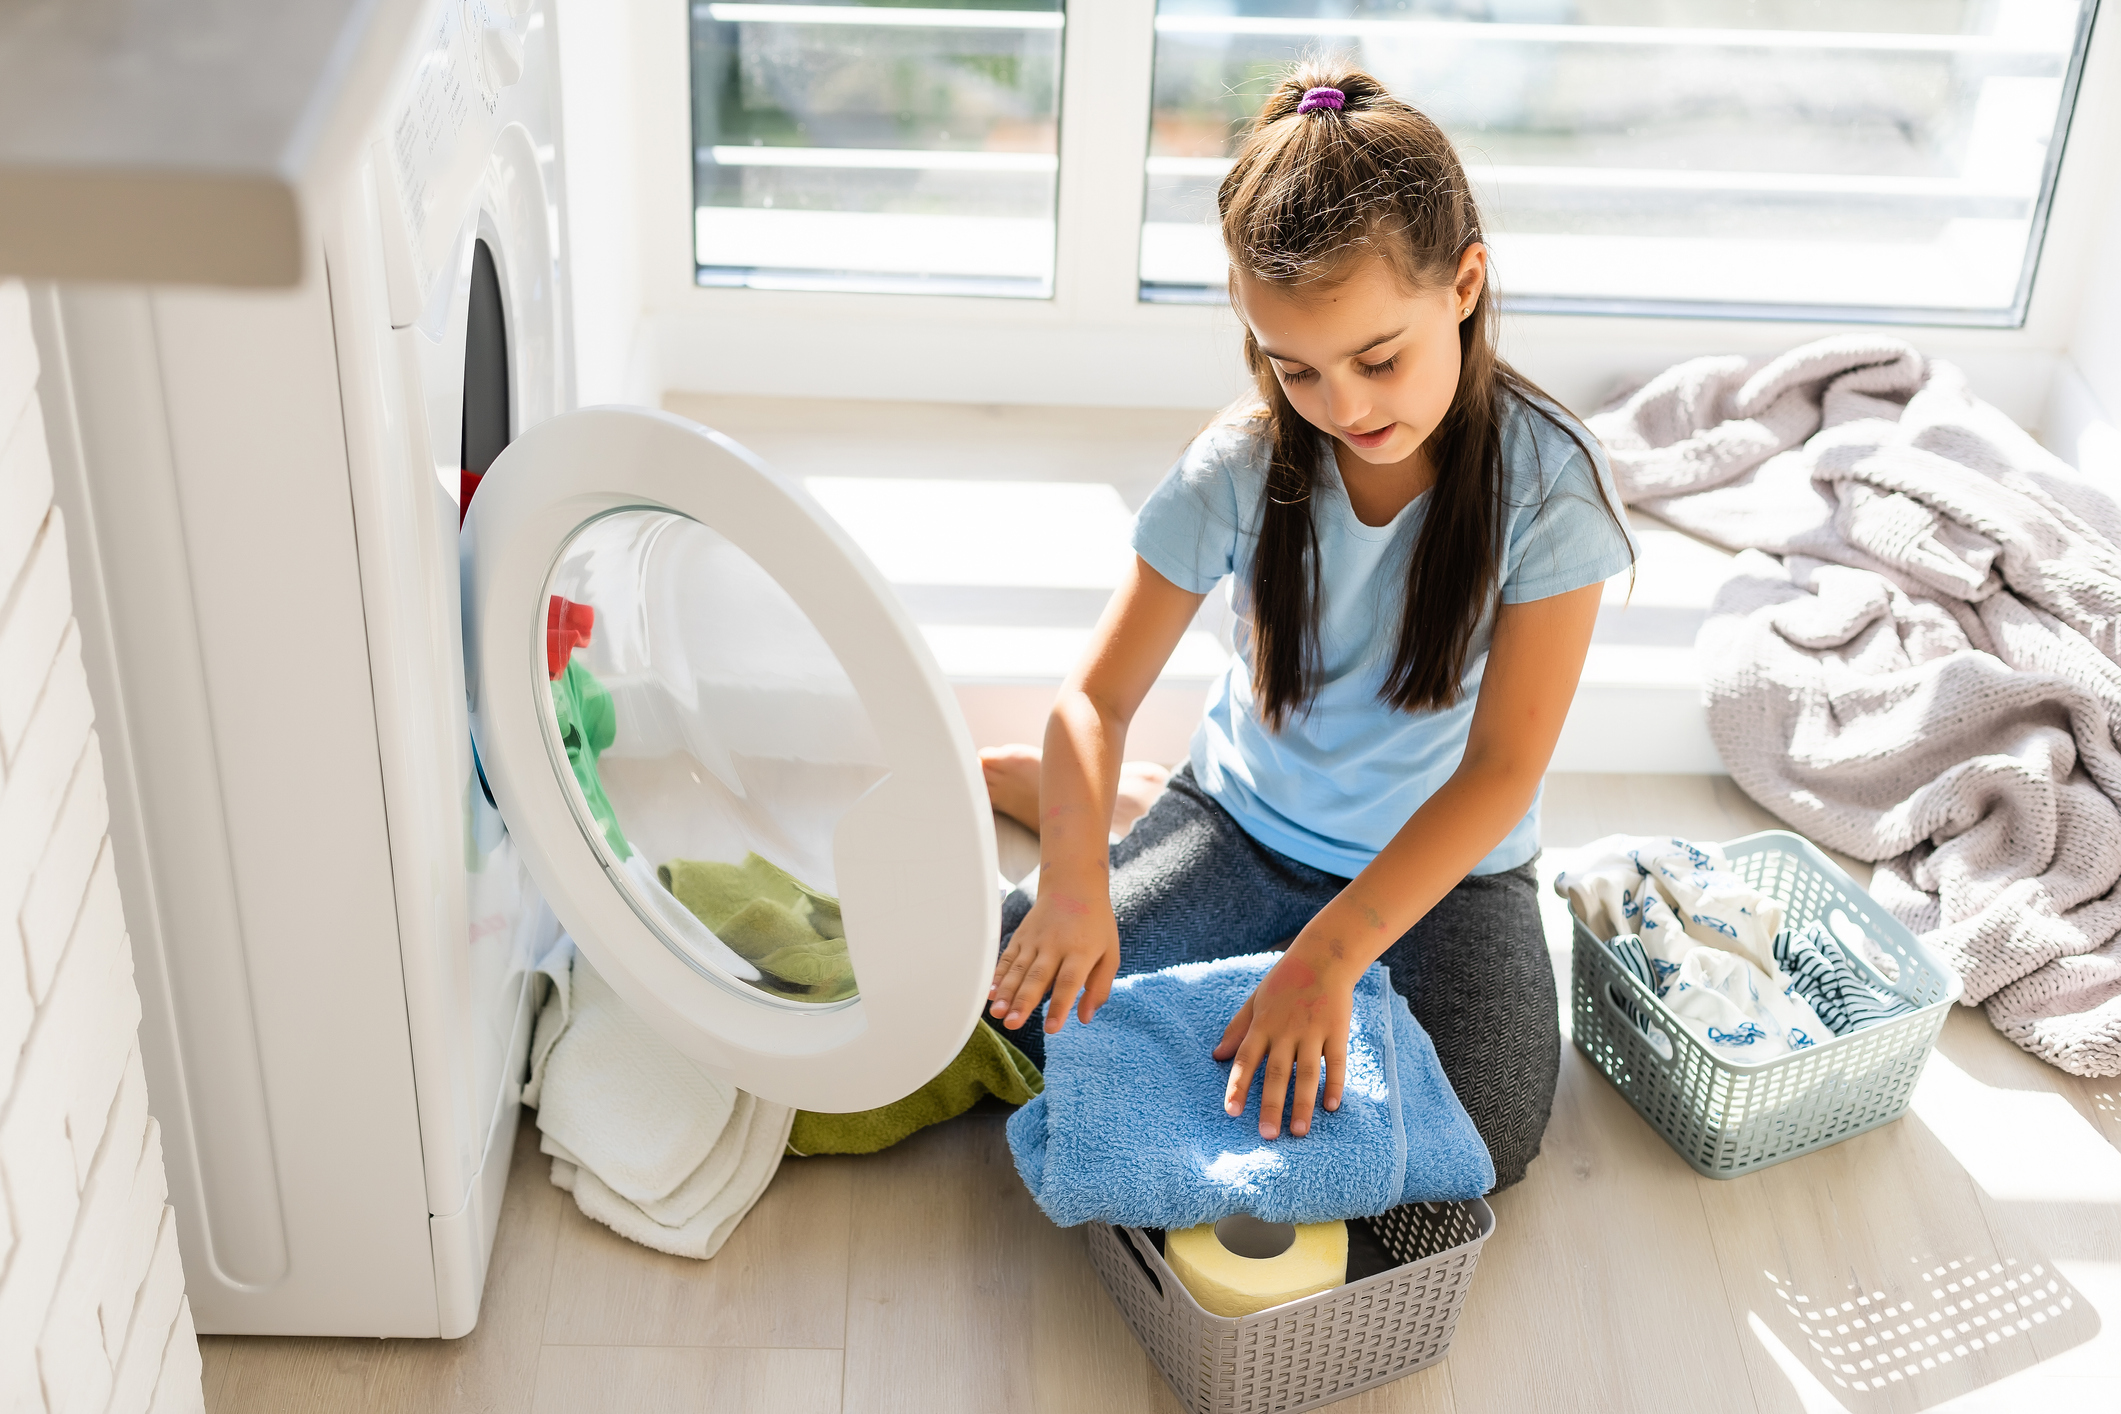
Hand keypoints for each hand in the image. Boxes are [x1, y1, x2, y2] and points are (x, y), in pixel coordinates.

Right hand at [988, 871, 1120, 1034]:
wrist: (1074, 886)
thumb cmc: (1096, 925)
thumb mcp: (1110, 954)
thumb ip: (1100, 987)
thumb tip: (1085, 1018)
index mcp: (1081, 951)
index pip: (1068, 982)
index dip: (1059, 1006)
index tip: (1051, 1028)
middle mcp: (1055, 946)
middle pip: (1037, 977)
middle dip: (1023, 1003)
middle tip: (1013, 1024)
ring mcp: (1035, 940)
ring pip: (1018, 970)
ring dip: (1006, 993)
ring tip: (997, 1014)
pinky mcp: (1021, 936)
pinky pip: (1007, 958)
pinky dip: (998, 976)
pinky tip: (990, 993)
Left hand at [1213, 940, 1355, 1138]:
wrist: (1323, 956)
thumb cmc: (1284, 982)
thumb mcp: (1255, 1001)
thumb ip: (1237, 1029)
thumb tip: (1216, 1056)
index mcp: (1263, 1024)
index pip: (1246, 1059)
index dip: (1238, 1085)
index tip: (1231, 1112)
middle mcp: (1286, 1031)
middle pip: (1276, 1072)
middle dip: (1271, 1105)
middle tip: (1267, 1135)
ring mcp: (1313, 1031)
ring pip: (1307, 1073)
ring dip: (1302, 1104)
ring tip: (1298, 1132)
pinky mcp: (1337, 1030)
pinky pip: (1336, 1062)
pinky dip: (1334, 1084)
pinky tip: (1330, 1107)